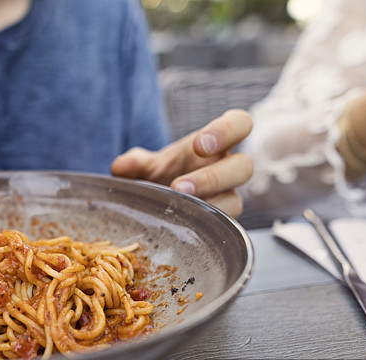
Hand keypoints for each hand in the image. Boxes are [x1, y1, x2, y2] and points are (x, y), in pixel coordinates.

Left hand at [111, 109, 253, 217]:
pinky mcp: (222, 224)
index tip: (199, 145)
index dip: (227, 131)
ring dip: (208, 205)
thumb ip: (136, 162)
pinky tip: (182, 228)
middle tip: (179, 186)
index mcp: (216, 144)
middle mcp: (228, 169)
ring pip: (236, 200)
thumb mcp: (146, 165)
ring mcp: (228, 197)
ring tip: (178, 208)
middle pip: (244, 166)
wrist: (157, 202)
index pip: (240, 124)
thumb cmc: (160, 175)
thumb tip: (121, 166)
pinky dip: (203, 228)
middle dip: (212, 176)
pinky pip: (223, 227)